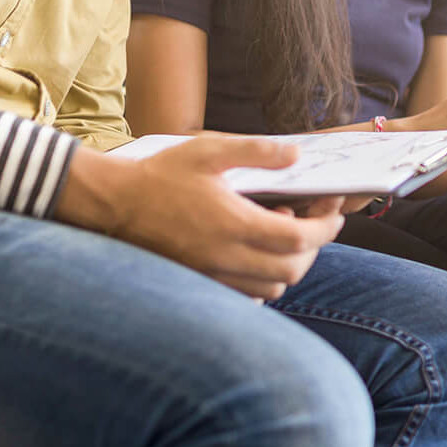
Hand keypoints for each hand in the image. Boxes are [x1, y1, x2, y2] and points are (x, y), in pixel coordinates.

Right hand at [58, 135, 343, 299]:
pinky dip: (264, 280)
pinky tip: (254, 253)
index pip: (300, 239)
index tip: (332, 212)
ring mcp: (215, 276)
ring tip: (276, 231)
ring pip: (274, 287)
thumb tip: (295, 155)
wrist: (113, 205)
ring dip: (288, 264)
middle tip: (311, 220)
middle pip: (293, 269)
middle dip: (313, 247)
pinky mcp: (203, 285)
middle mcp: (228, 257)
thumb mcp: (208, 150)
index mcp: (234, 224)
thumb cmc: (160, 175)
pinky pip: (249, 296)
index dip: (325, 228)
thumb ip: (256, 152)